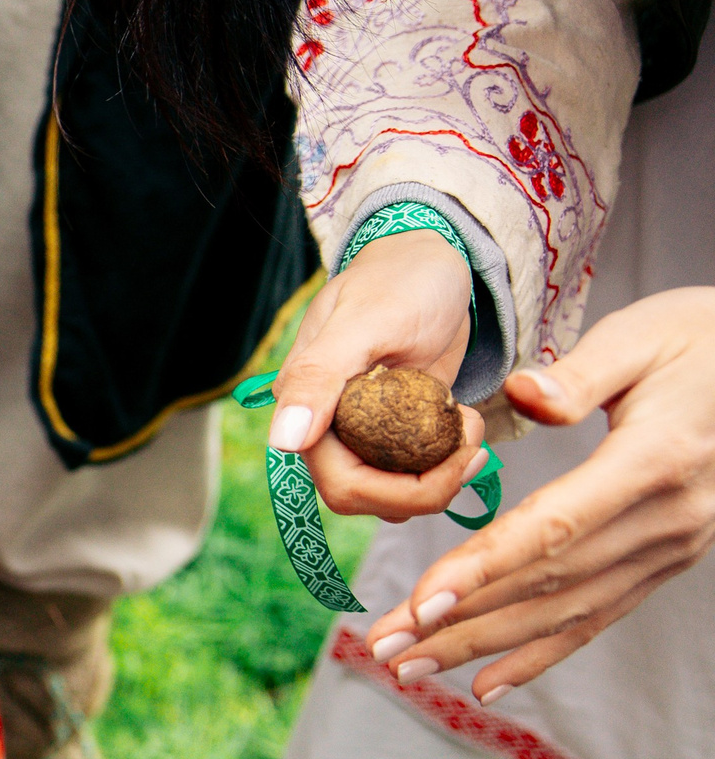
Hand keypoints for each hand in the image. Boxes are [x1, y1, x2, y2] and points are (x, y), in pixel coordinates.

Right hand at [266, 231, 486, 519]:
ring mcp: (359, 431)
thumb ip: (319, 378)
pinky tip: (463, 422)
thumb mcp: (365, 323)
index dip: (401, 490)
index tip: (458, 455)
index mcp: (307, 407)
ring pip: (390, 494)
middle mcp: (326, 426)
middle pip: (367, 498)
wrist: (432, 261)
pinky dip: (444, 462)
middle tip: (475, 447)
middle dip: (427, 488)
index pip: (343, 484)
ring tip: (470, 427)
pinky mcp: (391, 429)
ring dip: (439, 478)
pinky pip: (411, 473)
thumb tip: (283, 440)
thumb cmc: (399, 281)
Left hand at [365, 288, 714, 702]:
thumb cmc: (699, 340)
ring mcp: (670, 548)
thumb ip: (580, 373)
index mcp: (652, 461)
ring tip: (407, 665)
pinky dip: (540, 654)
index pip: (553, 527)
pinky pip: (597, 617)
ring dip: (482, 645)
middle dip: (458, 620)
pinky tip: (485, 683)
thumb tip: (523, 393)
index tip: (420, 601)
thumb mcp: (643, 335)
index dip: (484, 569)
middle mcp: (665, 519)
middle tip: (382, 645)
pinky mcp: (666, 560)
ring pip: (564, 612)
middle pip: (546, 583)